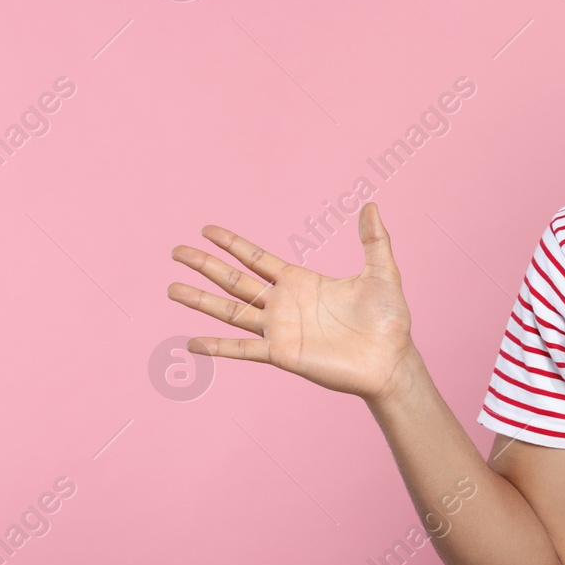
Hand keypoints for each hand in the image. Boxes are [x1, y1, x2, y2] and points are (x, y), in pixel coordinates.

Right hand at [166, 202, 416, 402]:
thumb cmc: (388, 319)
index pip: (256, 258)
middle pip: (234, 280)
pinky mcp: (283, 354)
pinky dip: (218, 347)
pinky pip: (243, 350)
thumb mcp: (382, 272)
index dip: (232, 244)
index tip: (206, 230)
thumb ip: (373, 239)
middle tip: (175, 251)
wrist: (392, 359)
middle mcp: (283, 304)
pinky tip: (192, 342)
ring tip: (172, 288)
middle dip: (205, 266)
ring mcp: (280, 330)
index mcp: (300, 282)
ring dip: (201, 301)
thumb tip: (370, 204)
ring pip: (231, 311)